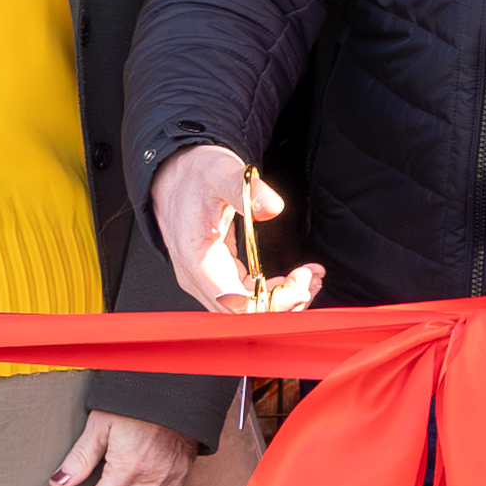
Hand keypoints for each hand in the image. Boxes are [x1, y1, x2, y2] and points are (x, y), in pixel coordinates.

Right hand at [153, 145, 319, 311]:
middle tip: (310, 278)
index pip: (235, 304)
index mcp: (197, 261)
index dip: (270, 304)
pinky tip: (297, 276)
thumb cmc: (194, 177)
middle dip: (283, 302)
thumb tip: (272, 207)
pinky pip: (249, 295)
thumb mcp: (220, 172)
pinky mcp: (219, 275)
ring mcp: (208, 279)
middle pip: (244, 314)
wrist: (176, 175)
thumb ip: (246, 190)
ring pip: (249, 308)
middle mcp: (199, 278)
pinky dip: (275, 289)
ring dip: (283, 297)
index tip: (299, 286)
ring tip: (309, 276)